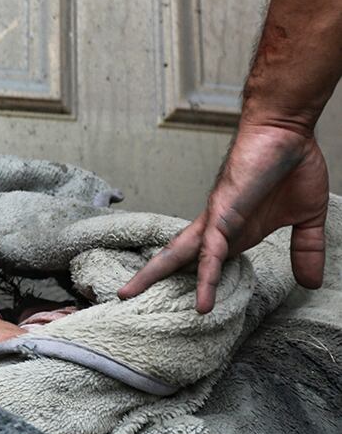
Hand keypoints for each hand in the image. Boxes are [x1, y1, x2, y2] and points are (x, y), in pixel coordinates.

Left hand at [118, 122, 329, 312]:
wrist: (287, 131)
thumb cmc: (292, 166)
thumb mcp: (305, 219)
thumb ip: (305, 250)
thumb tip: (311, 283)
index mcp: (236, 232)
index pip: (205, 262)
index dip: (192, 281)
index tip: (178, 302)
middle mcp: (218, 227)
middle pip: (176, 256)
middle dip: (149, 275)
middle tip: (122, 295)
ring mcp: (217, 219)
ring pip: (181, 254)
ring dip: (156, 275)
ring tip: (132, 297)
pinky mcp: (224, 211)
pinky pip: (211, 249)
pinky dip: (206, 275)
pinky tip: (202, 297)